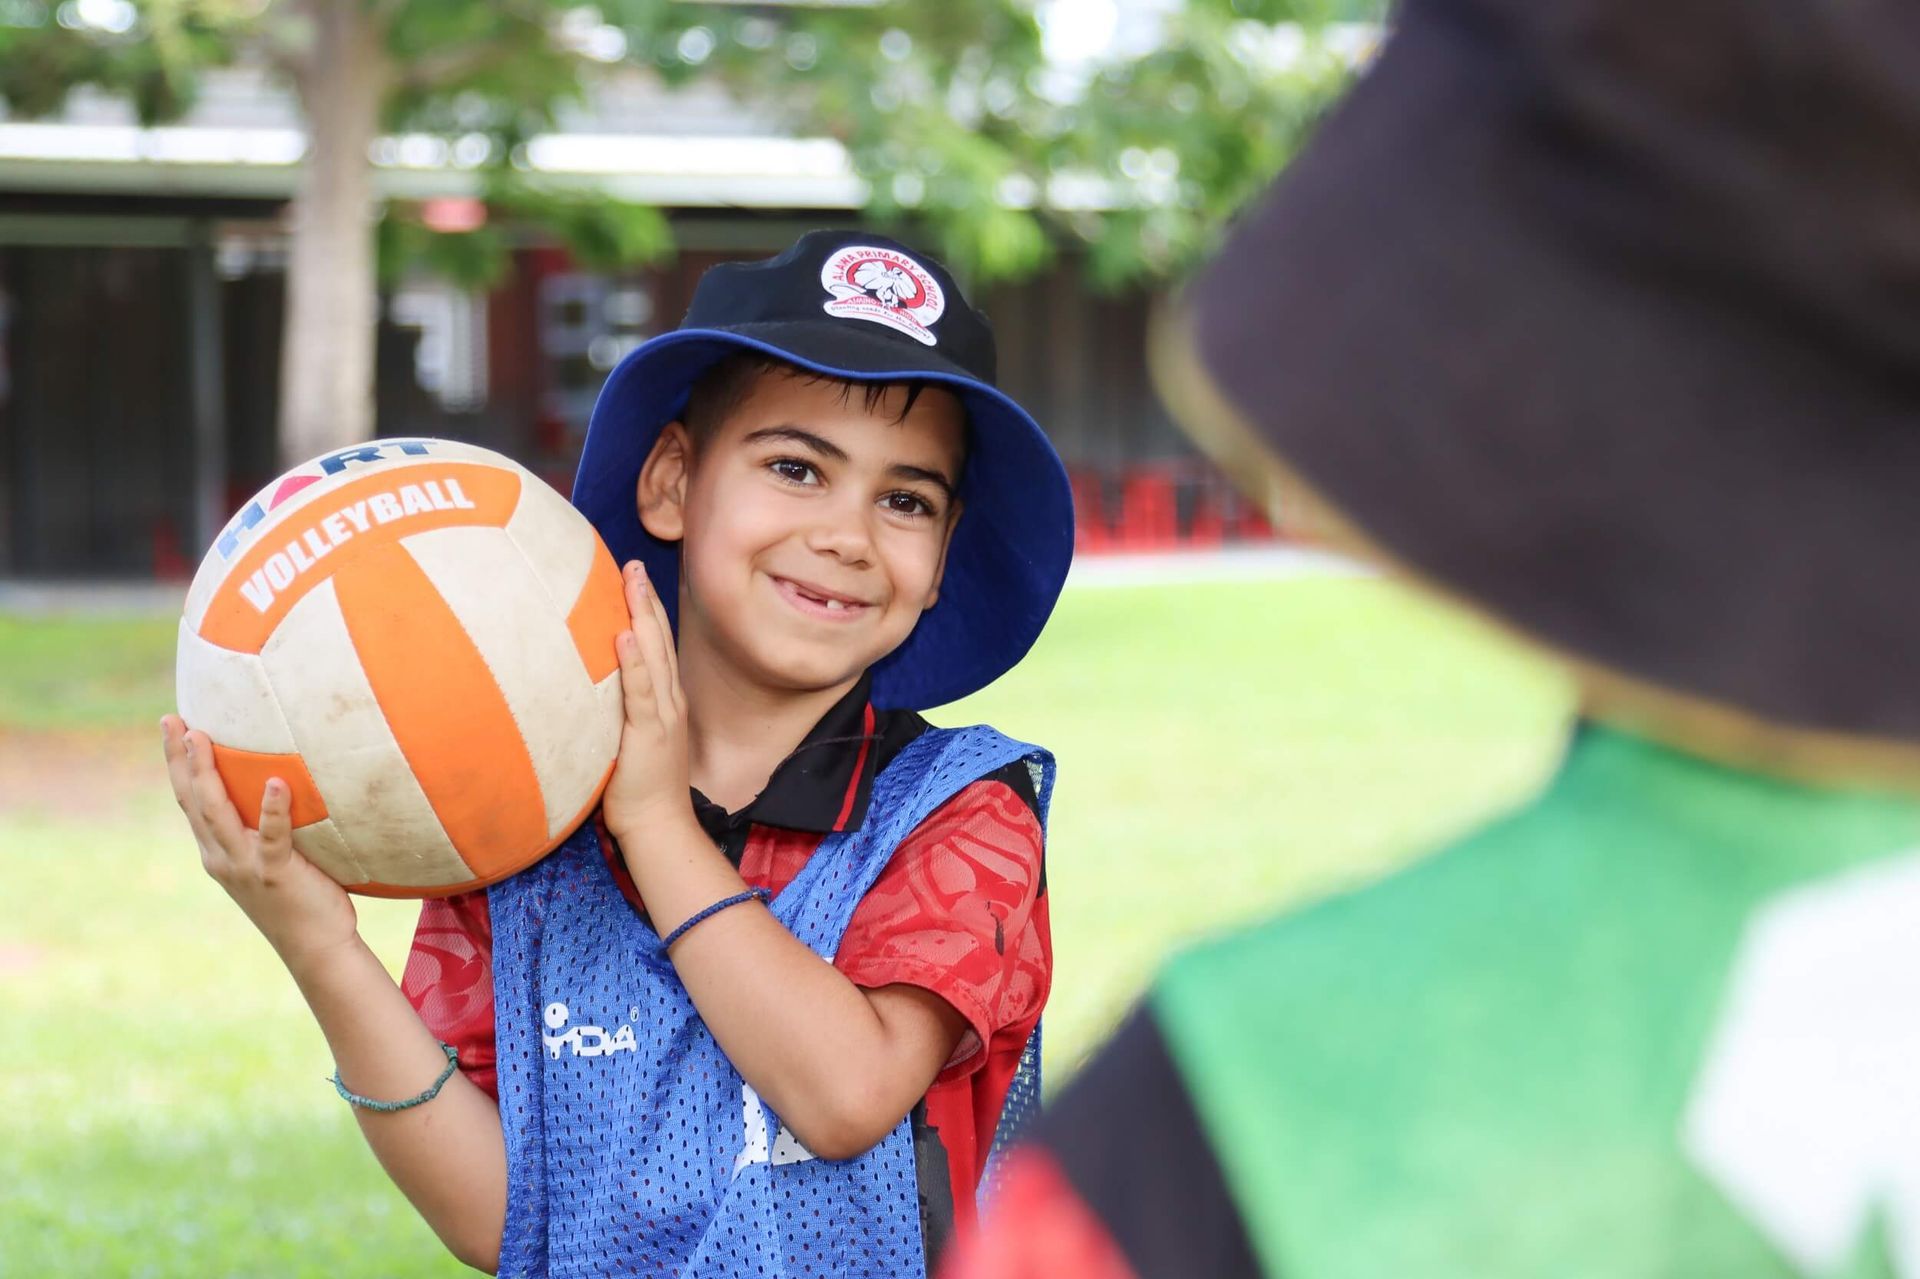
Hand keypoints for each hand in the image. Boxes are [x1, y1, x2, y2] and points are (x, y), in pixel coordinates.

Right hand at [161, 715, 358, 967]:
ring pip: (217, 812)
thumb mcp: (273, 860)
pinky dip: (273, 809)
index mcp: (217, 852)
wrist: (316, 947)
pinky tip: (276, 783)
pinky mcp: (275, 873)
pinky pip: (273, 836)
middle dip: (178, 758)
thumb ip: (267, 828)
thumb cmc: (303, 898)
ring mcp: (244, 865)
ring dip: (206, 773)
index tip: (173, 727)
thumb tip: (284, 780)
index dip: (176, 764)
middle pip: (192, 800)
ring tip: (200, 737)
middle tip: (172, 719)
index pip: (189, 801)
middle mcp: (221, 857)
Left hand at [601, 561, 693, 849]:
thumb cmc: (639, 790)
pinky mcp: (649, 732)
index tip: (633, 578)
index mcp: (665, 701)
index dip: (646, 609)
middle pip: (658, 638)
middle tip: (632, 563)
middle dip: (645, 598)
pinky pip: (641, 691)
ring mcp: (662, 714)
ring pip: (654, 653)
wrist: (659, 826)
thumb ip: (616, 714)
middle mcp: (669, 699)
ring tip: (632, 580)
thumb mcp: (628, 742)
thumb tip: (585, 693)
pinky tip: (626, 635)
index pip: (656, 645)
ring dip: (642, 614)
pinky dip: (636, 661)